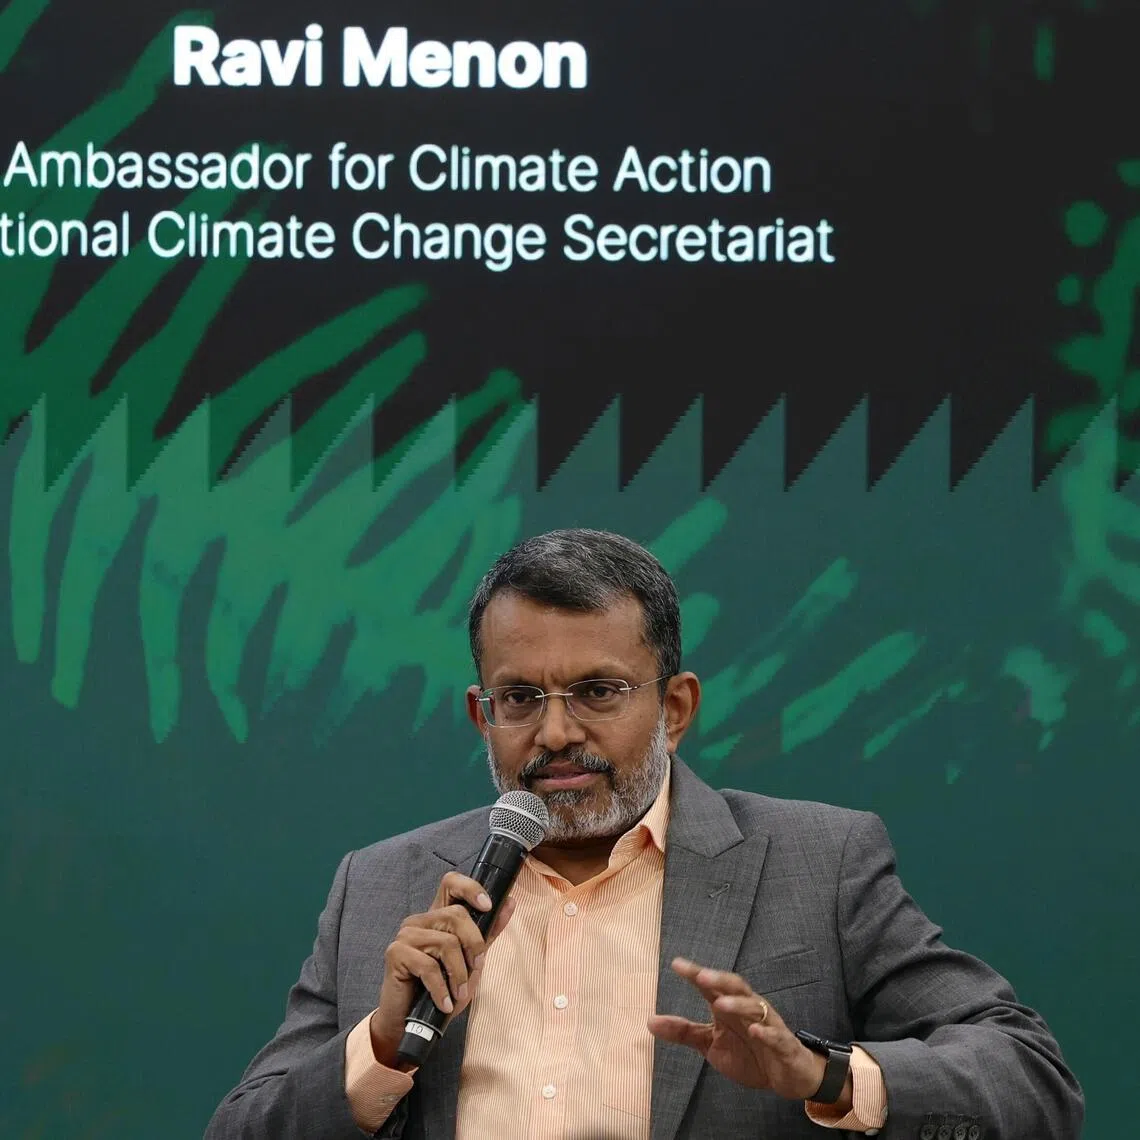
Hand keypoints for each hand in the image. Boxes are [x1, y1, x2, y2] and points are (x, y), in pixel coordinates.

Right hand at [369, 872, 515, 1069]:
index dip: (471, 888)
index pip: (451, 883)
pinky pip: (429, 966)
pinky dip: (442, 989)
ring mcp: (406, 935)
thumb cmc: (442, 991)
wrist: (412, 1024)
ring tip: (458, 994)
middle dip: (474, 945)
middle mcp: (420, 920)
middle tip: (475, 969)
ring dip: (459, 974)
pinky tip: (444, 1003)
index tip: (488, 905)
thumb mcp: (471, 963)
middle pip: (456, 914)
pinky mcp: (396, 954)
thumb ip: (488, 933)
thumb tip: (510, 903)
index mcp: (438, 917)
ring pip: (446, 942)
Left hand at [648, 958, 842, 1102]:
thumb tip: (649, 1021)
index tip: (676, 964)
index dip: (695, 974)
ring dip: (738, 1004)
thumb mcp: (711, 1044)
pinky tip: (755, 1031)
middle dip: (719, 980)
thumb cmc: (748, 1053)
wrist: (786, 1076)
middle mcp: (750, 1009)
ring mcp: (769, 1025)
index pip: (711, 986)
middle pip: (736, 987)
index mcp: (730, 1007)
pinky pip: (776, 1036)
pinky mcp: (784, 1045)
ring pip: (756, 1008)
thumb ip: (684, 1031)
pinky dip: (766, 1033)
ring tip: (719, 1004)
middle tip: (700, 976)